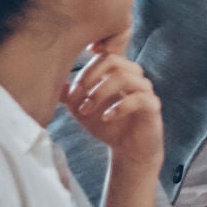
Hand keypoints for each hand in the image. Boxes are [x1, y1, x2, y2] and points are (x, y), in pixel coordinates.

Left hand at [63, 41, 162, 174]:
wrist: (128, 150)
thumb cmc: (107, 126)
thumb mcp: (82, 110)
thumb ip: (70, 96)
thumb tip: (54, 84)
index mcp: (118, 72)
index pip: (103, 55)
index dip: (85, 68)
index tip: (73, 89)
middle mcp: (134, 76)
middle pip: (113, 60)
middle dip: (90, 78)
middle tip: (76, 97)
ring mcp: (145, 90)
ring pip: (124, 76)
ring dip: (100, 92)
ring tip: (87, 110)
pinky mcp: (153, 106)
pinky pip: (139, 98)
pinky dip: (118, 107)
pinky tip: (106, 118)